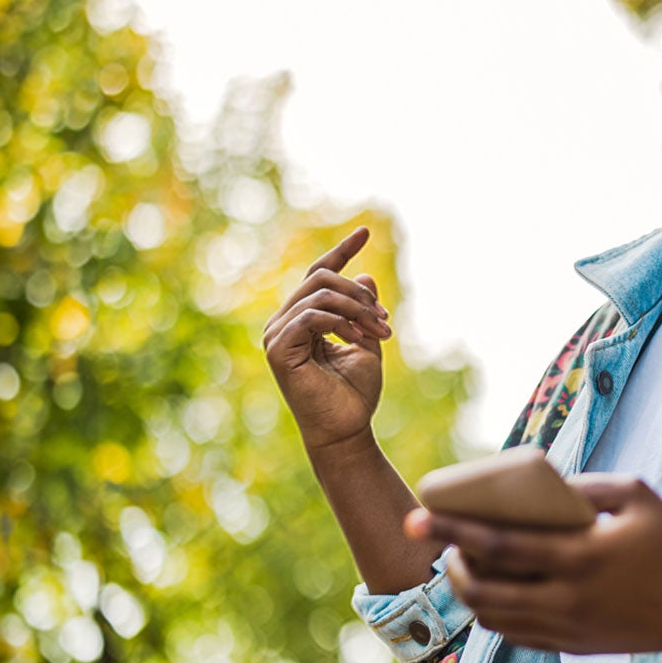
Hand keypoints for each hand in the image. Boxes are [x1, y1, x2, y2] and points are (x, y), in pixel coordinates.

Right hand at [262, 226, 395, 453]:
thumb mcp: (366, 341)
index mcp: (301, 320)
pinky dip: (341, 322)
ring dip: (357, 309)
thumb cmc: (354, 395)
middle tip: (385, 319)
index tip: (366, 231)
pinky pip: (312, 316)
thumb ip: (363, 310)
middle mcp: (283, 323)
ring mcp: (277, 335)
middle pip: (320, 279)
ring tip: (380, 332)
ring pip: (319, 294)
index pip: (317, 275)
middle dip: (359, 293)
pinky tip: (358, 340)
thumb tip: (365, 275)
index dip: (341, 251)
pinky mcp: (279, 349)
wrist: (346, 431)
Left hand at [405, 474, 661, 654]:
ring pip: (494, 620)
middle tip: (439, 542)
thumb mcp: (636, 495)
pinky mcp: (572, 648)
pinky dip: (494, 616)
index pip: (497, 546)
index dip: (451, 531)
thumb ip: (585, 485)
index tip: (416, 517)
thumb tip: (539, 485)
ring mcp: (567, 629)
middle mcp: (567, 598)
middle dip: (450, 565)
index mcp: (579, 556)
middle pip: (484, 590)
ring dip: (468, 594)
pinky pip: (516, 637)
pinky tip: (491, 594)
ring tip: (462, 567)